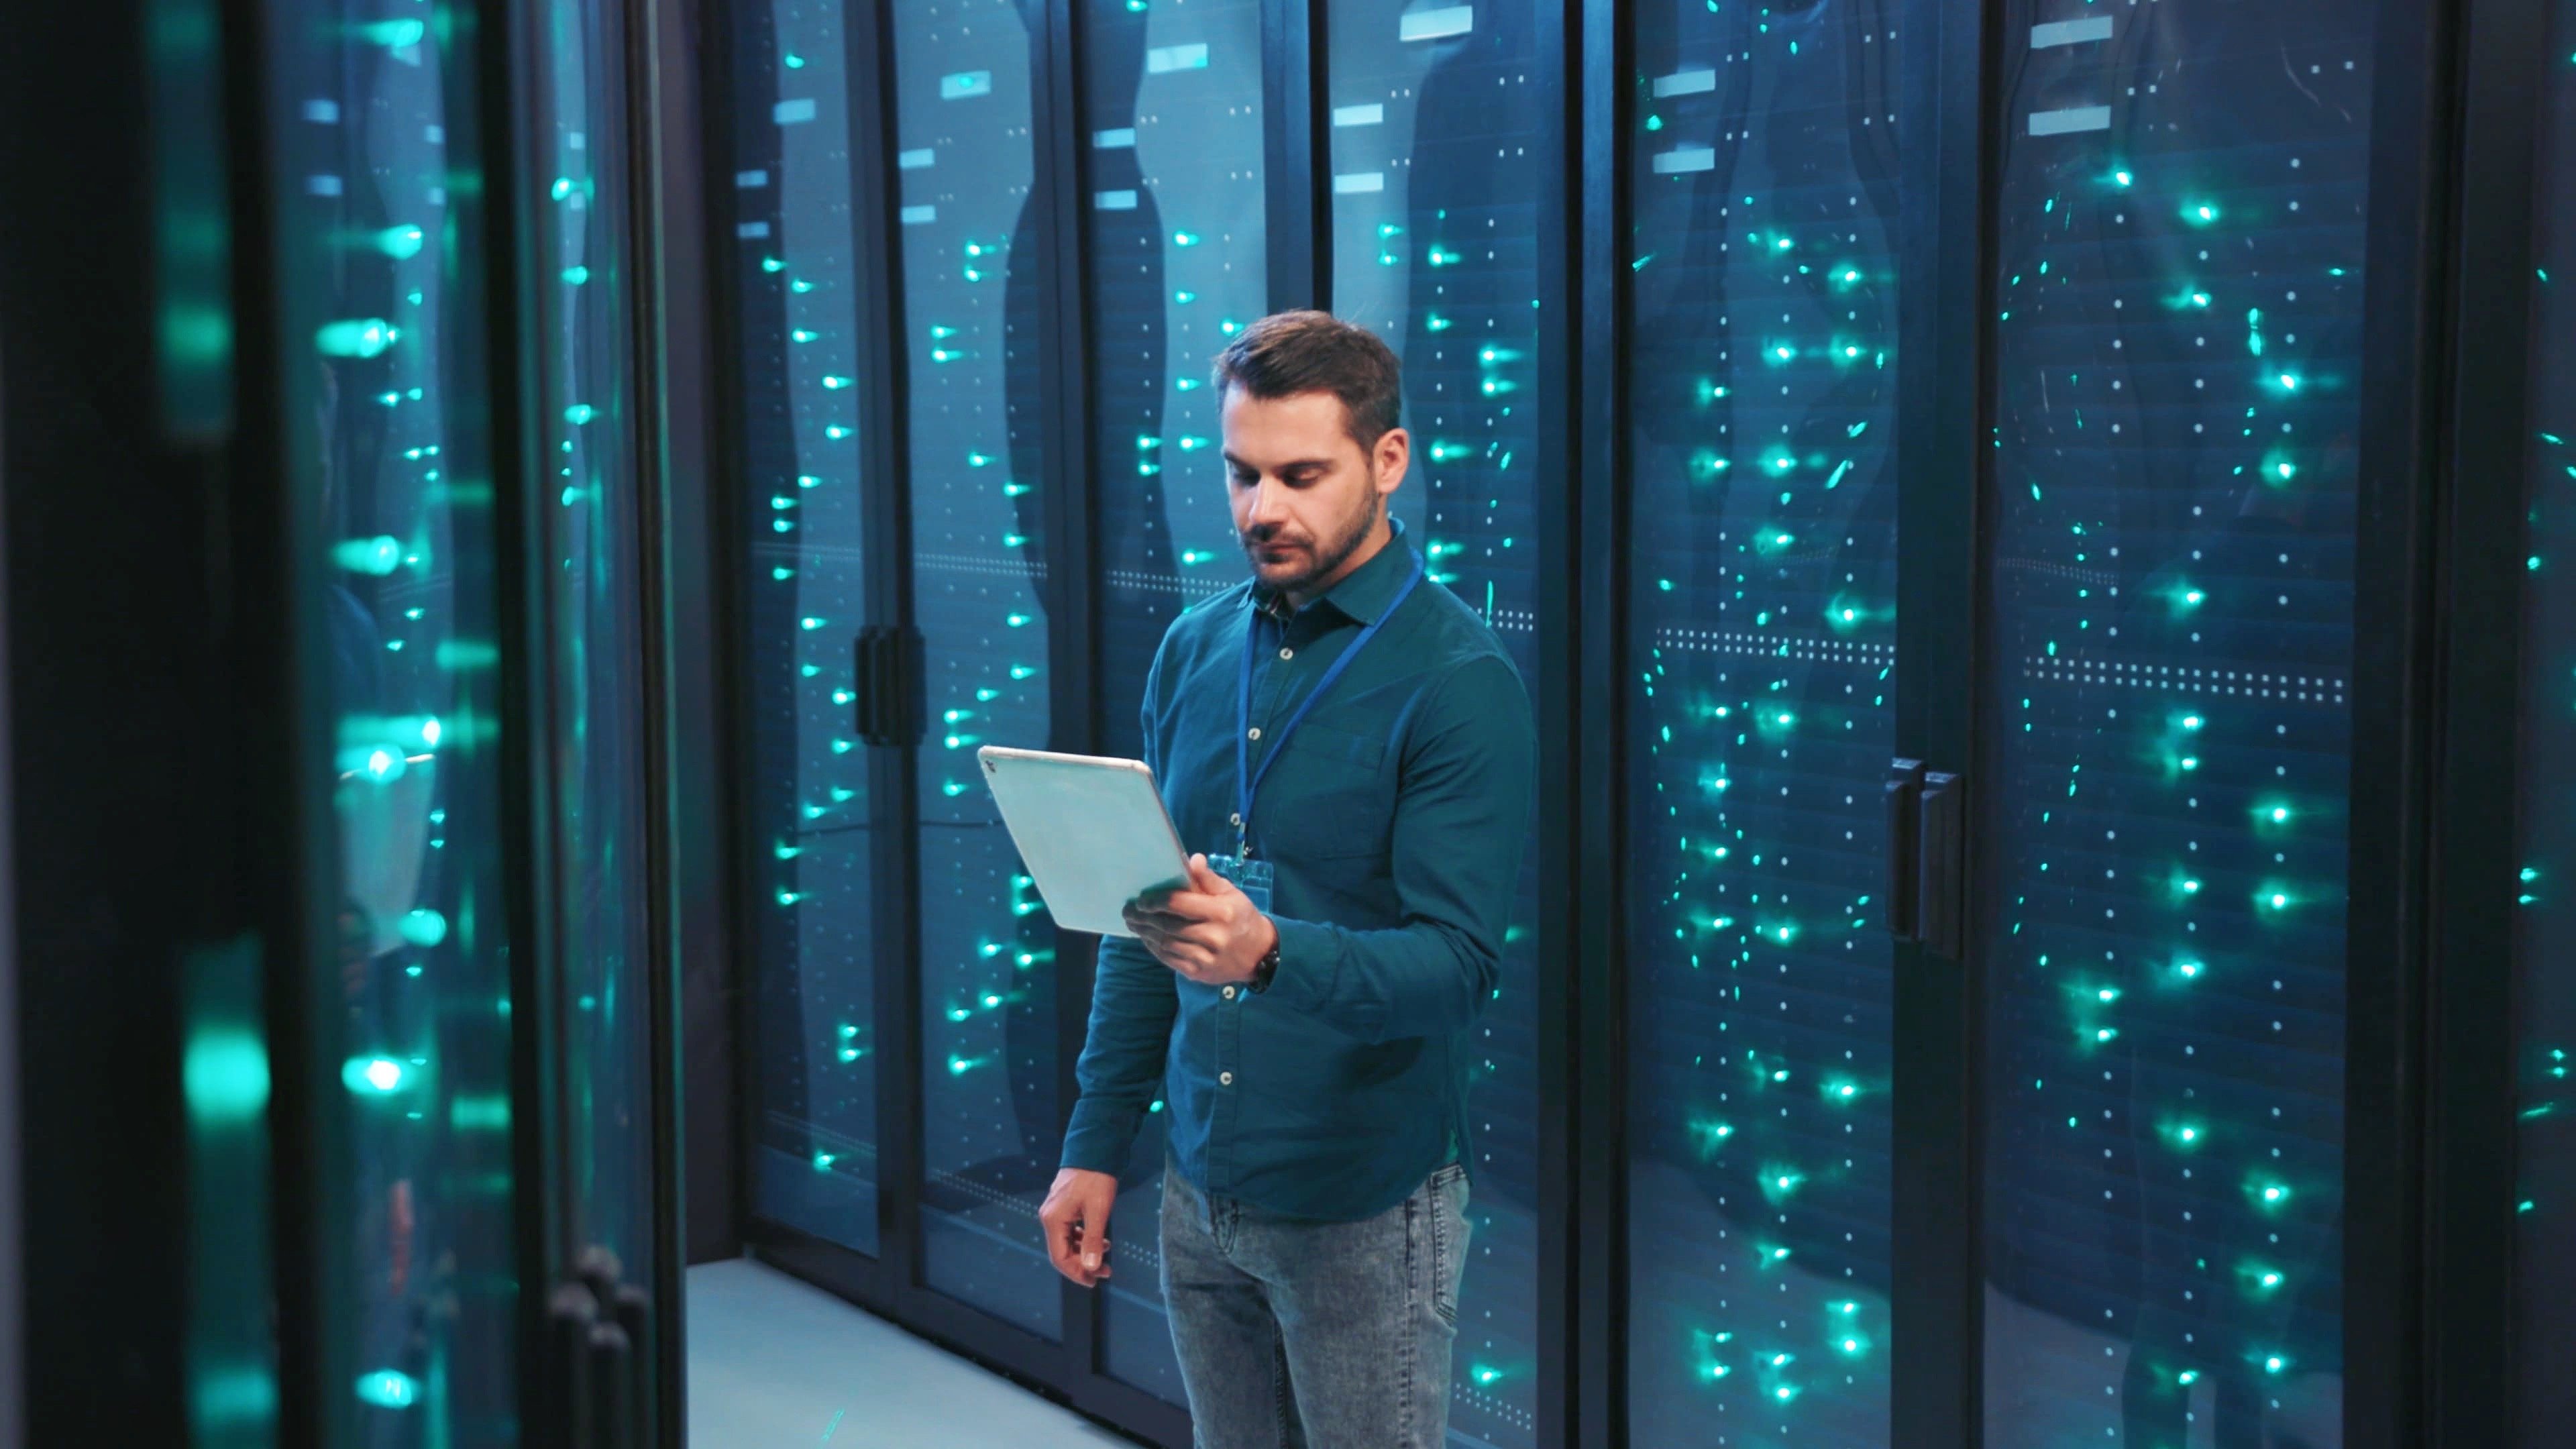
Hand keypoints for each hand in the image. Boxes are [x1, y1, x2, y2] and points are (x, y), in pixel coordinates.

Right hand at [1039, 1167, 1117, 1287]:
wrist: (1095, 1149)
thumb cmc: (1096, 1178)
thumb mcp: (1098, 1211)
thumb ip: (1092, 1240)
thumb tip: (1090, 1267)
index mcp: (1053, 1220)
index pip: (1059, 1257)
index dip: (1076, 1273)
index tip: (1095, 1281)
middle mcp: (1050, 1217)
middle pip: (1062, 1252)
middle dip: (1083, 1265)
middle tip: (1105, 1272)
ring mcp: (1055, 1211)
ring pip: (1067, 1242)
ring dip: (1085, 1252)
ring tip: (1107, 1257)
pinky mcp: (1064, 1206)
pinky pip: (1070, 1230)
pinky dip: (1084, 1239)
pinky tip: (1101, 1241)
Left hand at [1123, 854, 1276, 986]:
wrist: (1259, 954)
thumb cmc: (1241, 918)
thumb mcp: (1231, 893)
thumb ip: (1208, 878)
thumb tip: (1191, 859)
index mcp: (1221, 912)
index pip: (1180, 904)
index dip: (1156, 901)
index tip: (1140, 899)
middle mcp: (1213, 936)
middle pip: (1168, 925)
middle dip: (1144, 918)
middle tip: (1128, 911)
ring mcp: (1205, 958)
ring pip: (1166, 943)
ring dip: (1145, 933)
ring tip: (1134, 924)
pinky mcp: (1199, 973)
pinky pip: (1170, 959)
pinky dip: (1155, 948)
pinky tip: (1147, 939)